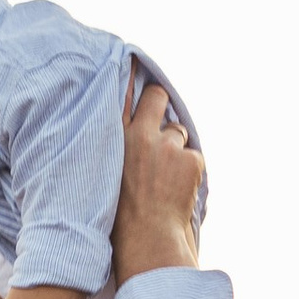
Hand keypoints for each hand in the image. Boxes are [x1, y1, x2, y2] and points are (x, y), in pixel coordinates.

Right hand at [111, 81, 205, 285]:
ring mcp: (167, 145)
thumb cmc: (120, 217)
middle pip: (157, 96)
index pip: (121, 93)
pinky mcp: (190, 158)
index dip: (129, 73)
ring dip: (175, 148)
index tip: (130, 59)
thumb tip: (131, 132)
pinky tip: (177, 189)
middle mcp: (139, 134)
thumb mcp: (104, 175)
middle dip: (160, 102)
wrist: (146, 240)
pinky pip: (193, 156)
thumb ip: (116, 148)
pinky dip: (189, 170)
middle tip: (160, 119)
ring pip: (177, 131)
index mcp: (114, 139)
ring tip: (165, 177)